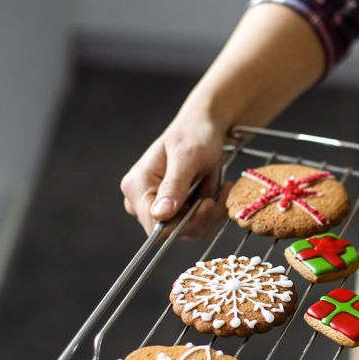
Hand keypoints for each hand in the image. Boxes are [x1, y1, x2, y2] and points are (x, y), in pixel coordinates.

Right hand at [120, 113, 229, 239]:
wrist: (204, 128)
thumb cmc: (194, 135)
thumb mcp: (187, 157)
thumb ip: (174, 186)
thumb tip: (160, 215)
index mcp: (137, 186)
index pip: (156, 226)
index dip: (184, 223)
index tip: (208, 204)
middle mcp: (142, 200)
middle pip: (172, 231)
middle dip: (201, 218)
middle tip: (218, 197)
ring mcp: (158, 207)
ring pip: (187, 230)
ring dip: (210, 215)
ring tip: (221, 190)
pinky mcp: (173, 210)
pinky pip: (195, 225)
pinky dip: (212, 213)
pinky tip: (219, 193)